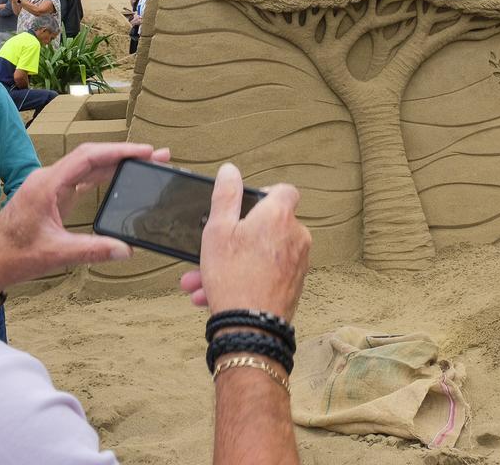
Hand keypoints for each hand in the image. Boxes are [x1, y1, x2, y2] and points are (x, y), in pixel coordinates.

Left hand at [0, 143, 170, 293]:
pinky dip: (103, 176)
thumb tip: (125, 249)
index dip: (119, 151)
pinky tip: (120, 179)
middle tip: (156, 156)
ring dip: (116, 164)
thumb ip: (92, 251)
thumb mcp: (54, 255)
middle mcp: (47, 179)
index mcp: (46, 185)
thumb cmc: (10, 256)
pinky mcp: (51, 196)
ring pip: (87, 166)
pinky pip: (80, 179)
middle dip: (125, 155)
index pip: (88, 157)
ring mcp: (49, 186)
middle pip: (92, 157)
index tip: (144, 151)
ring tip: (145, 164)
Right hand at [180, 164, 310, 320]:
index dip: (263, 194)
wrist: (251, 328)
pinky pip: (266, 274)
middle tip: (209, 254)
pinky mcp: (294, 283)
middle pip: (265, 227)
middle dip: (233, 240)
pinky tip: (213, 294)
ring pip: (260, 254)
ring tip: (201, 281)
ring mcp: (298, 261)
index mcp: (279, 216)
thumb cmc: (233, 278)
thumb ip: (225, 196)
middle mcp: (296, 235)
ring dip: (231, 264)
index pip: (284, 190)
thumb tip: (230, 171)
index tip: (244, 207)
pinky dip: (244, 278)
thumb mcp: (218, 230)